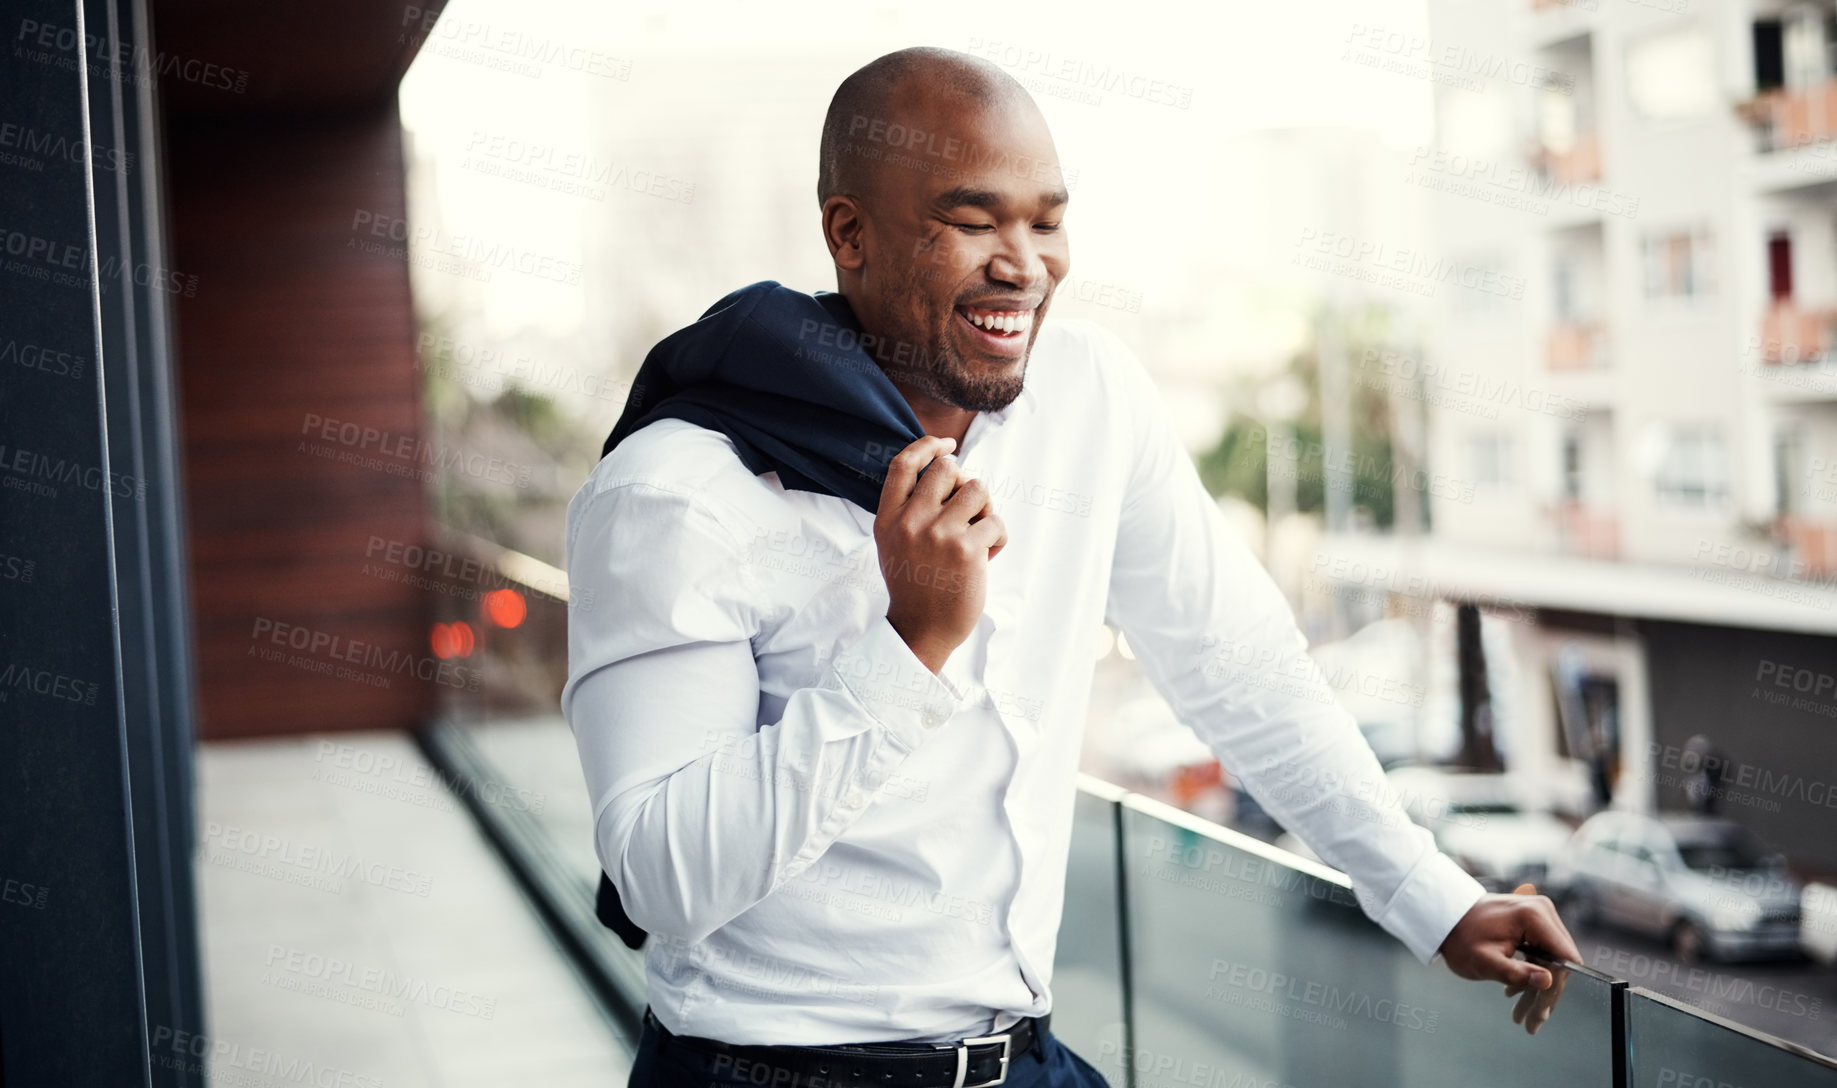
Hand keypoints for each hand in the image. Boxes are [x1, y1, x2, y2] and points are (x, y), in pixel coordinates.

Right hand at [875, 435, 1006, 673]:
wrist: (922, 631)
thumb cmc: (915, 586)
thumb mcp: (894, 544)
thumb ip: (908, 510)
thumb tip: (945, 469)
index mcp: (888, 519)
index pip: (903, 464)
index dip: (928, 445)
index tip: (947, 444)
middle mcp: (910, 522)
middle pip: (947, 468)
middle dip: (965, 482)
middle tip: (968, 509)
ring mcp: (939, 534)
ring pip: (978, 489)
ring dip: (986, 509)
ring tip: (979, 534)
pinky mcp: (967, 549)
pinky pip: (996, 522)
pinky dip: (998, 537)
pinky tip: (987, 557)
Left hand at [1439, 883, 1581, 1035]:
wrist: (1444, 917)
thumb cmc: (1460, 938)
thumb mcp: (1483, 961)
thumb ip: (1515, 973)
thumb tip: (1548, 982)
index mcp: (1534, 916)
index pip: (1562, 959)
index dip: (1555, 989)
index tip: (1541, 1015)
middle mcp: (1543, 911)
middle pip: (1559, 962)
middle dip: (1544, 995)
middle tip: (1530, 1024)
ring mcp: (1539, 914)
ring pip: (1551, 960)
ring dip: (1536, 989)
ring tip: (1519, 1016)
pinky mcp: (1533, 921)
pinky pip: (1541, 953)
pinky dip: (1530, 974)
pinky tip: (1514, 994)